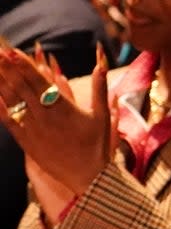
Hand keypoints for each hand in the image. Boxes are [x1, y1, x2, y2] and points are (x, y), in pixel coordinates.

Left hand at [0, 45, 112, 195]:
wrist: (88, 177)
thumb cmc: (98, 145)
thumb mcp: (102, 114)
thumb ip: (99, 85)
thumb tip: (100, 60)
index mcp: (63, 108)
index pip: (39, 81)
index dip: (24, 65)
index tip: (12, 51)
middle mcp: (45, 116)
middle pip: (21, 87)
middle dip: (7, 68)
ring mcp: (33, 129)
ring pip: (12, 101)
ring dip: (1, 83)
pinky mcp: (26, 141)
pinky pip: (8, 121)